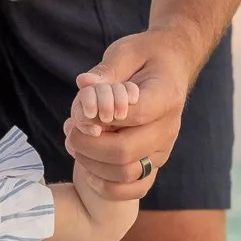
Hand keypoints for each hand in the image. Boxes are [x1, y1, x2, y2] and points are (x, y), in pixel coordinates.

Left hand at [63, 24, 203, 200]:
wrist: (171, 66)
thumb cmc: (145, 57)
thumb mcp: (127, 52)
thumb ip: (107, 70)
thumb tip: (83, 84)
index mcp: (165, 97)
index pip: (131, 116)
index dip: (99, 117)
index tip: (83, 110)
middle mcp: (168, 128)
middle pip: (124, 152)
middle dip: (87, 145)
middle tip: (69, 131)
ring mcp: (163, 149)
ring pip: (126, 174)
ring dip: (91, 164)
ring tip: (75, 144)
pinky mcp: (154, 163)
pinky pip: (135, 189)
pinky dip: (108, 187)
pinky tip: (90, 170)